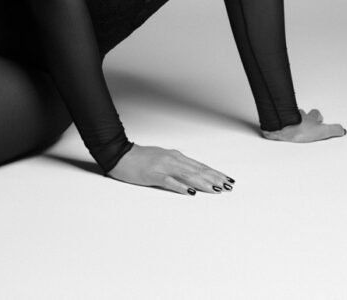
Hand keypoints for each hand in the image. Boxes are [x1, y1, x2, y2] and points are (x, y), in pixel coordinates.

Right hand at [106, 144, 233, 195]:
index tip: (226, 179)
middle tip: (228, 186)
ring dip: (204, 183)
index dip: (214, 173)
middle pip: (197, 171)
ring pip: (188, 176)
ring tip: (217, 189)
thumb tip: (189, 173)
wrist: (118, 154)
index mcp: (174, 157)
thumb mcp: (160, 158)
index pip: (199, 166)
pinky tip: (191, 192)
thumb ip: (175, 164)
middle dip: (215, 179)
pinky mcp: (152, 175)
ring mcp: (162, 167)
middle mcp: (172, 160)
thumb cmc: (137, 158)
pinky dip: (181, 187)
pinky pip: (169, 181)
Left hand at [262, 108, 345, 141]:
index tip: (319, 118)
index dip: (318, 116)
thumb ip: (334, 130)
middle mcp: (297, 116)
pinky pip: (277, 121)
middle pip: (302, 113)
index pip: (316, 113)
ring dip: (291, 119)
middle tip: (304, 120)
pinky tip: (277, 128)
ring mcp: (286, 118)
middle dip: (303, 116)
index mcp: (309, 118)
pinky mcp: (276, 123)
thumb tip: (342, 130)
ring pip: (289, 116)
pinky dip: (278, 123)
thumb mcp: (322, 131)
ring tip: (290, 124)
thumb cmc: (299, 129)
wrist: (281, 128)